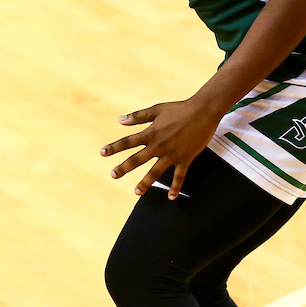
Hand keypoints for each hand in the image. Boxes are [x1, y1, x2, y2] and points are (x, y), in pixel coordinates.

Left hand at [100, 99, 221, 198]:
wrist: (203, 111)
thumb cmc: (179, 109)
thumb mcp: (156, 109)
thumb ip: (138, 116)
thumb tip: (120, 120)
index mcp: (151, 133)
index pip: (128, 142)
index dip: (114, 147)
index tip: (102, 153)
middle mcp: (159, 145)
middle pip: (137, 159)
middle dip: (124, 168)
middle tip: (113, 175)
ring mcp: (172, 154)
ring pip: (155, 172)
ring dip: (145, 183)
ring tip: (137, 192)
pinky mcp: (185, 158)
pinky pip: (180, 176)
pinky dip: (176, 187)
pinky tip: (171, 197)